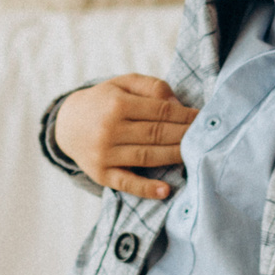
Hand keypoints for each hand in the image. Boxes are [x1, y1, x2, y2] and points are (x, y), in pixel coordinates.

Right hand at [51, 75, 195, 200]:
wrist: (66, 124)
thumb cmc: (103, 101)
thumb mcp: (123, 83)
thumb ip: (151, 87)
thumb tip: (178, 104)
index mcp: (117, 104)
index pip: (161, 111)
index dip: (186, 115)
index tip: (204, 118)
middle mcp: (109, 130)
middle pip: (157, 134)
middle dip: (185, 135)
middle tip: (207, 136)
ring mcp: (104, 154)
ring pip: (147, 156)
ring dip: (175, 156)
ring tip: (196, 155)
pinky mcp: (101, 174)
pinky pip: (126, 183)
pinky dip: (147, 189)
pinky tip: (166, 191)